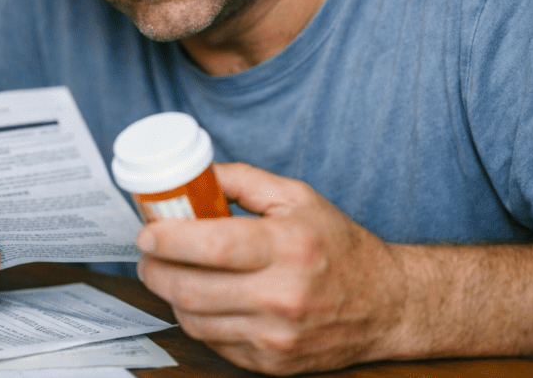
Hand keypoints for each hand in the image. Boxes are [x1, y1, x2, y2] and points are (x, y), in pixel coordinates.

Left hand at [135, 162, 407, 374]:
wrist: (385, 305)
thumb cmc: (338, 246)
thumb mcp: (297, 198)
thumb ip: (242, 180)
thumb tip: (192, 174)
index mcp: (288, 247)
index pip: (212, 246)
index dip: (168, 240)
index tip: (147, 232)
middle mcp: (283, 296)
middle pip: (191, 289)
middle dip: (155, 270)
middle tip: (148, 254)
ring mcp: (275, 336)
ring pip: (194, 321)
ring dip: (170, 296)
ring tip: (171, 274)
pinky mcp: (271, 364)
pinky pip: (213, 343)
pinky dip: (197, 320)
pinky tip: (203, 299)